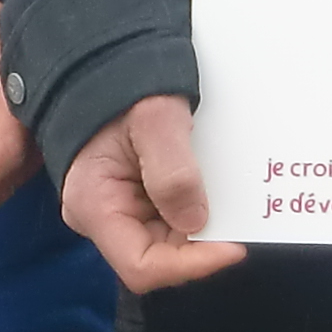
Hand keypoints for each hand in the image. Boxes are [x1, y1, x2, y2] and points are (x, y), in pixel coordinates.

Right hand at [57, 93, 248, 292]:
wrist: (108, 64)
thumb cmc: (125, 86)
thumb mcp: (155, 120)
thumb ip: (173, 172)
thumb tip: (195, 222)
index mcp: (92, 204)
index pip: (142, 266)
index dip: (192, 264)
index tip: (235, 245)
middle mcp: (100, 218)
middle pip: (159, 258)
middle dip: (202, 243)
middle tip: (239, 216)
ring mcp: (116, 212)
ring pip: (169, 243)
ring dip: (203, 226)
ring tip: (229, 198)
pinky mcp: (133, 203)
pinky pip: (170, 223)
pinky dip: (197, 212)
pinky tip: (214, 191)